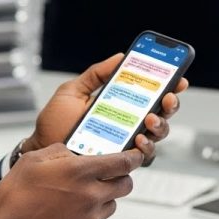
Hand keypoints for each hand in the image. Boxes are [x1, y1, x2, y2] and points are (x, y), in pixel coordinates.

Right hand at [0, 143, 142, 218]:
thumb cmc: (13, 198)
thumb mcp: (32, 161)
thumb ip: (59, 152)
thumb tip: (72, 152)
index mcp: (79, 172)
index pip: (122, 163)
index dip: (133, 157)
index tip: (135, 155)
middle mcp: (90, 195)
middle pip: (125, 185)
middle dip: (121, 177)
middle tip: (109, 175)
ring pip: (112, 204)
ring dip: (103, 197)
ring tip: (78, 196)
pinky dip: (87, 216)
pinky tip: (66, 214)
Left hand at [24, 54, 188, 165]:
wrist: (41, 148)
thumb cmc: (55, 123)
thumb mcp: (74, 91)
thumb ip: (96, 74)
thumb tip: (119, 57)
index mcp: (120, 105)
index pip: (150, 94)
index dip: (168, 85)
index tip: (177, 76)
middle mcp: (127, 124)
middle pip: (161, 113)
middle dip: (170, 103)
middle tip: (168, 96)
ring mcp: (125, 143)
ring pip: (157, 134)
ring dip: (160, 124)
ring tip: (151, 118)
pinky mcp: (119, 161)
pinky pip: (141, 156)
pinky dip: (145, 147)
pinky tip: (139, 139)